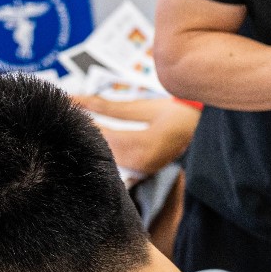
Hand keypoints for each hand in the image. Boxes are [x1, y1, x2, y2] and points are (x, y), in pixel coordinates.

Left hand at [73, 95, 200, 176]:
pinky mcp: (144, 170)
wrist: (204, 126)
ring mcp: (145, 169)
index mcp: (145, 144)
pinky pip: (118, 161)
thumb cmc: (178, 113)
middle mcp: (144, 162)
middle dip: (87, 132)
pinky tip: (99, 139)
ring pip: (108, 157)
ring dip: (96, 141)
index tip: (66, 111)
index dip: (83, 123)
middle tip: (68, 116)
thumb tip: (76, 100)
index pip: (102, 135)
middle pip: (102, 148)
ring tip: (81, 125)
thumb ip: (106, 106)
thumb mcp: (142, 106)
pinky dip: (107, 149)